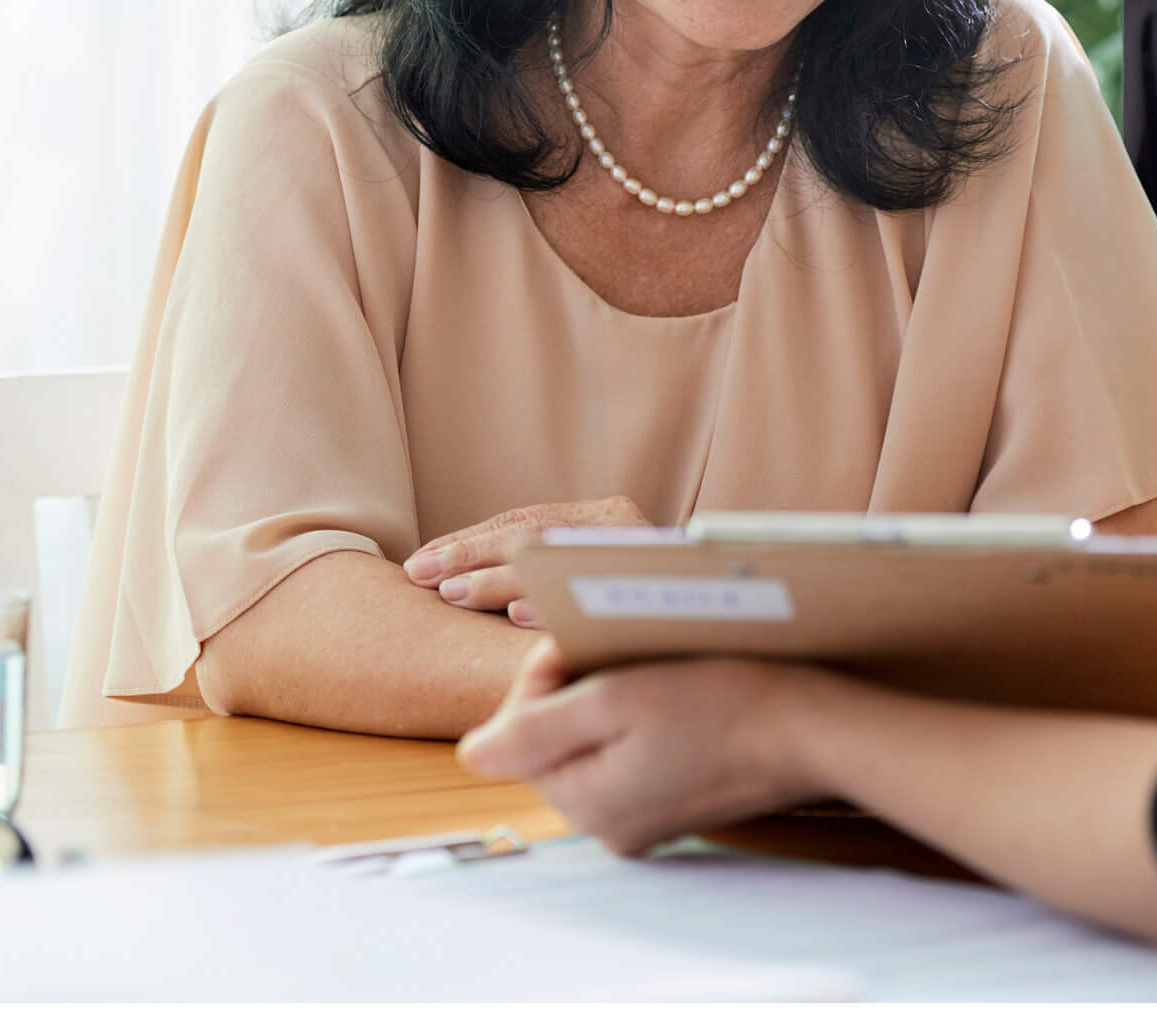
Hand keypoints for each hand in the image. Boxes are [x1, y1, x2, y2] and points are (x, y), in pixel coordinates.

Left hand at [403, 496, 650, 627]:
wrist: (739, 640)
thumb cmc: (650, 618)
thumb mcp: (593, 580)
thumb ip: (544, 577)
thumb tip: (453, 584)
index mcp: (606, 516)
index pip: (524, 524)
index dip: (466, 543)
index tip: (417, 566)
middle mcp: (628, 523)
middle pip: (537, 533)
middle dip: (475, 558)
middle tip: (428, 581)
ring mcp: (649, 549)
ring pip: (563, 557)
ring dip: (505, 580)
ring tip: (458, 596)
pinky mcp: (669, 580)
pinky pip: (603, 591)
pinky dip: (560, 602)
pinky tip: (522, 618)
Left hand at [458, 640, 824, 855]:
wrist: (815, 730)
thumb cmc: (725, 702)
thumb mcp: (618, 701)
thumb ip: (534, 729)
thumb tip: (471, 752)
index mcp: (585, 804)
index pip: (521, 731)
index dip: (545, 674)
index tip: (581, 634)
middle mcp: (608, 827)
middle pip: (557, 742)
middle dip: (577, 689)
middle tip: (618, 644)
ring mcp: (646, 823)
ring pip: (596, 747)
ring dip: (610, 702)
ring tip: (649, 663)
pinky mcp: (679, 810)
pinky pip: (634, 760)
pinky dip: (643, 724)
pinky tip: (677, 695)